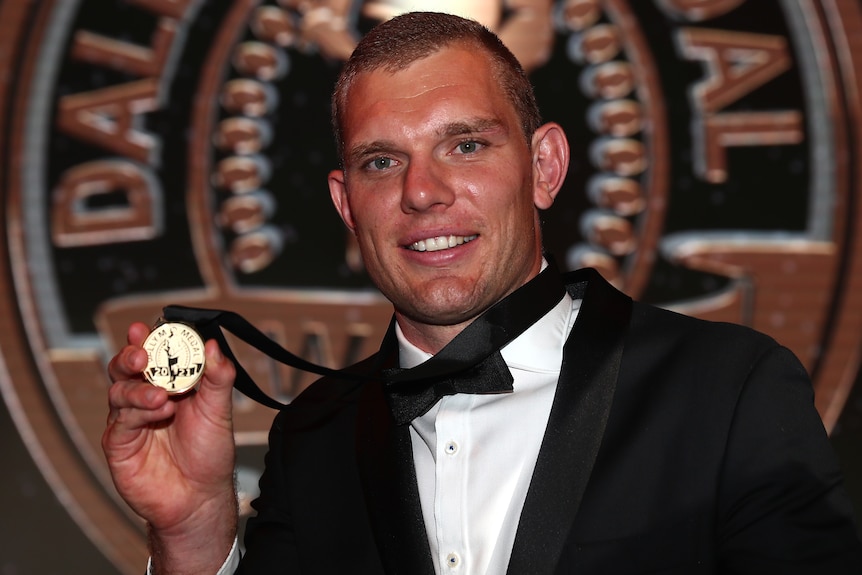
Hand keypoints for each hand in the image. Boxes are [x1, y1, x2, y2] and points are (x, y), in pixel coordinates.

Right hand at [103, 322, 237, 571]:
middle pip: (126, 367)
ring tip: (163, 396)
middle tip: (142, 352)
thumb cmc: (209, 453)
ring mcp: (129, 419)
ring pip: (120, 391)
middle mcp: (145, 397)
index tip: (146, 326)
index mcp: (169, 383)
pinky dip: (138, 412)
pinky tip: (159, 411)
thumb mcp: (219, 410)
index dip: (149, 338)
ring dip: (139, 388)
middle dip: (131, 355)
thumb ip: (217, 377)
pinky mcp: (119, 443)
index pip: (154, 353)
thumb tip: (214, 344)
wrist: (200, 497)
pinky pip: (121, 420)